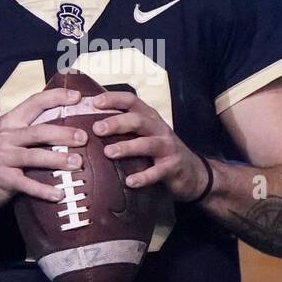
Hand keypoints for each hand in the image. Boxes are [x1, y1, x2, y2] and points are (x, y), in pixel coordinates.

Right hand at [0, 87, 88, 211]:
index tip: (78, 97)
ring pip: (35, 156)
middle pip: (39, 131)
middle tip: (84, 137)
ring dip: (58, 159)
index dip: (56, 97)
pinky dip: (44, 190)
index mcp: (11, 122)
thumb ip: (30, 128)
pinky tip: (59, 194)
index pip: (35, 102)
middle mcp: (7, 136)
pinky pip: (27, 184)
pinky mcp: (3, 178)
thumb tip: (65, 123)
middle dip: (64, 132)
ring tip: (78, 163)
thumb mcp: (8, 137)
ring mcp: (3, 157)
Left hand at [87, 91, 209, 201]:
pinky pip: (158, 172)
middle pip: (138, 120)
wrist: (193, 173)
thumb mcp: (145, 135)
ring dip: (127, 147)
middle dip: (117, 122)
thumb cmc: (159, 152)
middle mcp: (159, 129)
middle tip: (97, 128)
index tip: (94, 102)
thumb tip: (88, 124)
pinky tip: (130, 182)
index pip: (132, 101)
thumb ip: (124, 129)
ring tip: (108, 153)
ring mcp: (168, 148)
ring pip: (147, 144)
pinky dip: (144, 177)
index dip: (114, 99)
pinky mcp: (173, 167)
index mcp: (149, 118)